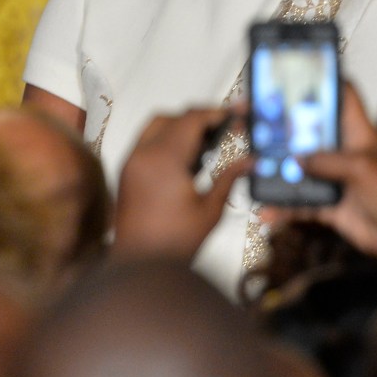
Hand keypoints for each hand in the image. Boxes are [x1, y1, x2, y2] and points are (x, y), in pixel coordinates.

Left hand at [111, 108, 250, 262]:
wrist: (138, 265)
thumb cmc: (176, 241)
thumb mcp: (210, 211)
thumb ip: (229, 179)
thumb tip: (251, 160)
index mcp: (163, 160)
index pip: (191, 120)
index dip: (216, 112)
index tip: (237, 112)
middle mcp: (142, 153)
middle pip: (172, 117)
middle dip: (199, 118)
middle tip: (225, 128)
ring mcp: (130, 161)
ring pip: (155, 126)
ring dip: (180, 126)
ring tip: (207, 144)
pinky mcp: (126, 170)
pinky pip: (146, 141)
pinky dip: (166, 139)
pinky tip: (187, 159)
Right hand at [259, 85, 376, 265]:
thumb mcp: (362, 169)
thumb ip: (326, 161)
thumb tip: (295, 159)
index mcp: (357, 133)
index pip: (342, 96)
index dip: (322, 82)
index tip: (291, 77)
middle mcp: (342, 151)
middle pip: (305, 131)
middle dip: (277, 127)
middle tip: (247, 122)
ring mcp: (333, 177)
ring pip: (295, 167)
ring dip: (272, 169)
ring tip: (247, 165)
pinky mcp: (327, 203)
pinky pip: (298, 202)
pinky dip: (282, 208)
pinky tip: (266, 212)